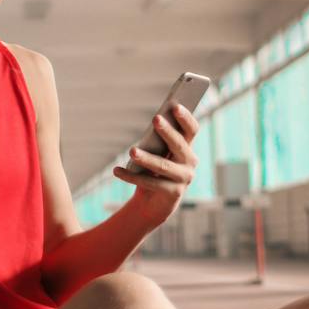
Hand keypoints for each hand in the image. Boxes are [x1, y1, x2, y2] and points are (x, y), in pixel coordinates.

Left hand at [113, 104, 198, 220]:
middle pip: (179, 144)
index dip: (186, 117)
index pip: (192, 129)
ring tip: (132, 151)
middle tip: (155, 119)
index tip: (175, 105)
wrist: (154, 203)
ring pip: (164, 166)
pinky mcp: (173, 194)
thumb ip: (157, 140)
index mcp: (187, 147)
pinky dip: (131, 177)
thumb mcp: (156, 153)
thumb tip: (153, 123)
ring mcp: (183, 179)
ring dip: (147, 158)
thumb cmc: (154, 170)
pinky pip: (150, 183)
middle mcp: (190, 162)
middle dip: (167, 131)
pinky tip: (117, 171)